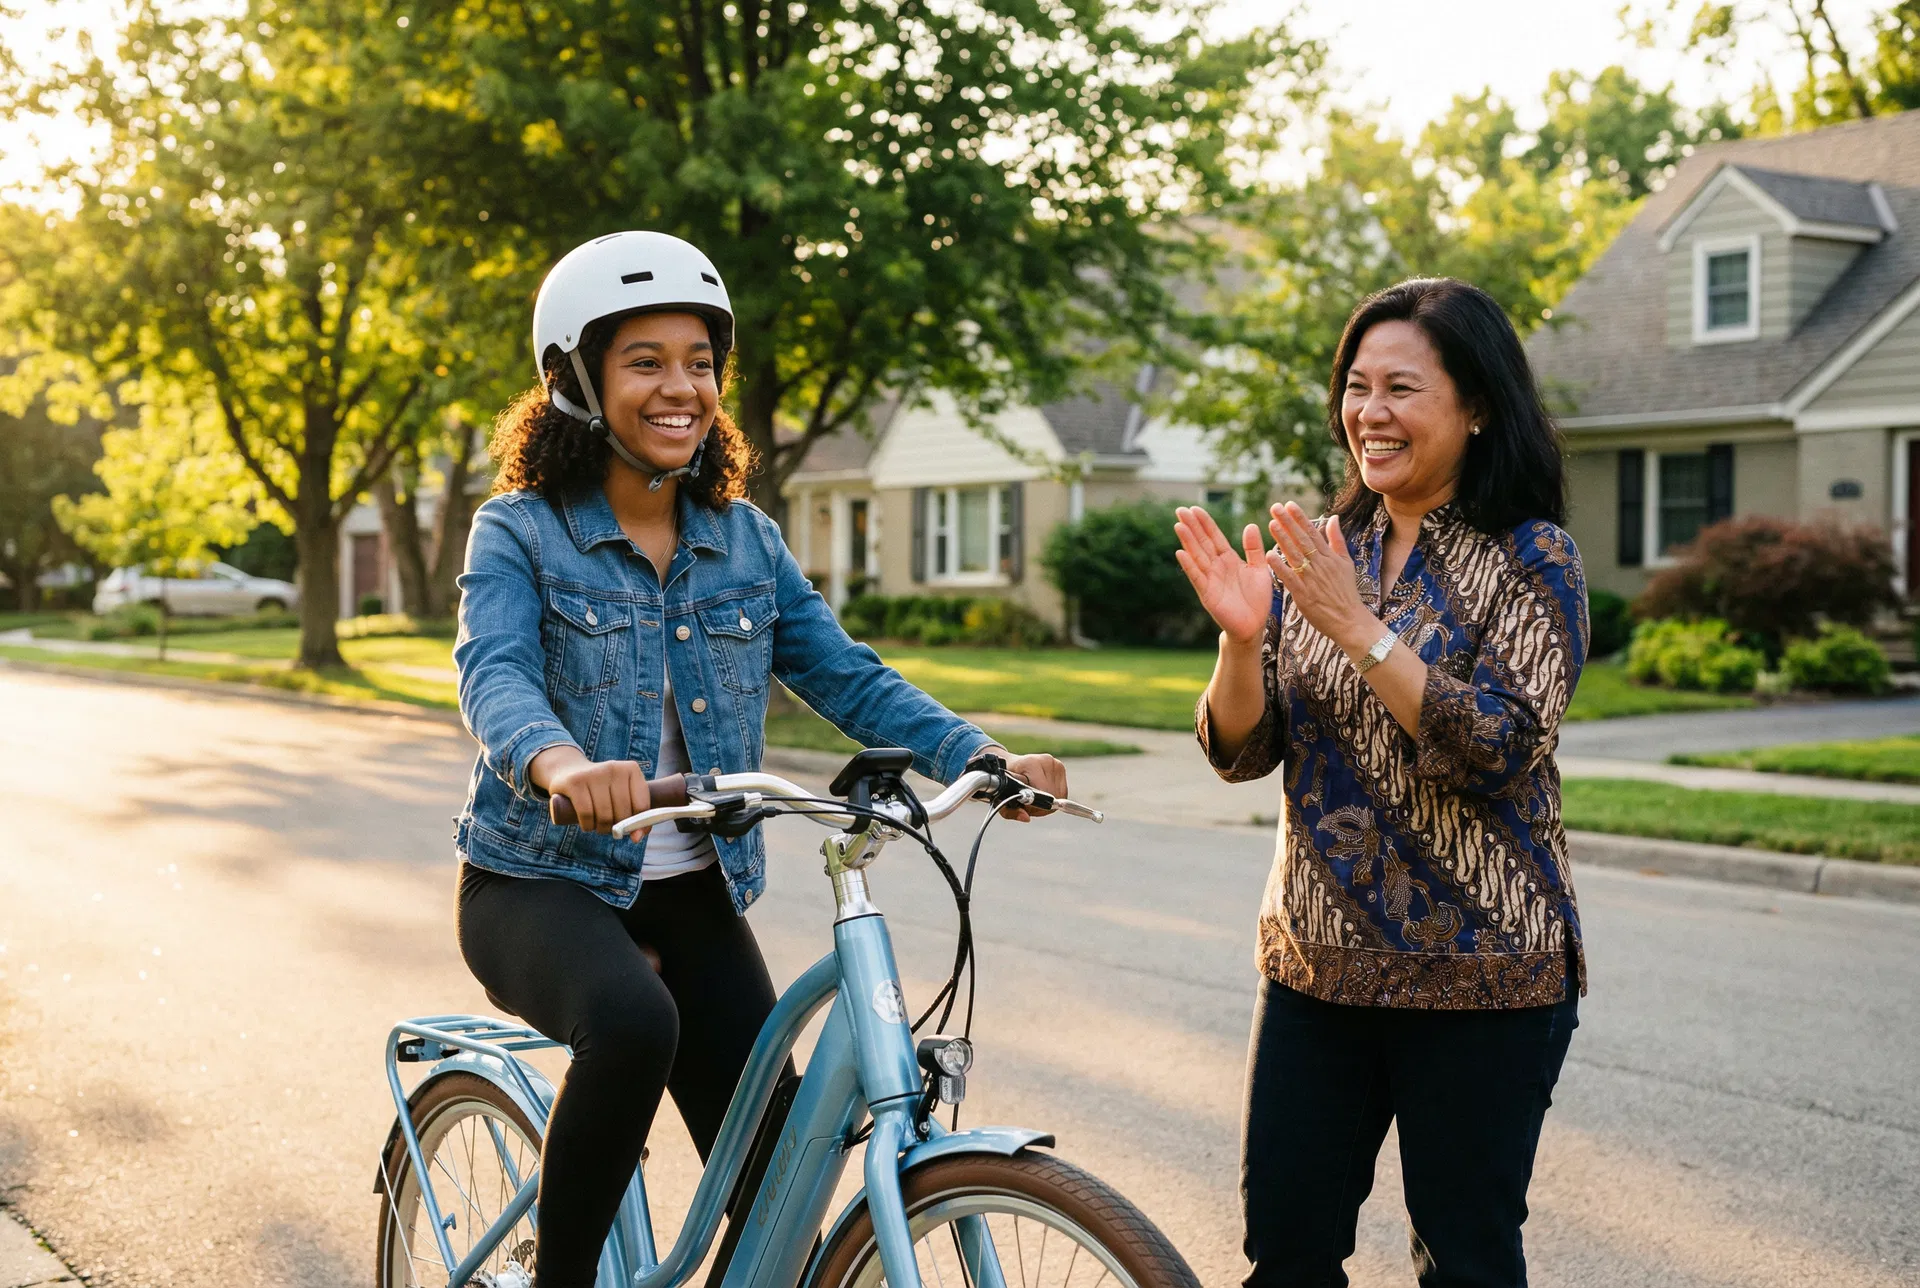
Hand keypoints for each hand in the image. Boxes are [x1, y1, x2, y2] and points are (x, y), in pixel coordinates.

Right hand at [531, 745, 650, 835]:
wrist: (568, 771)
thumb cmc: (601, 791)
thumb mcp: (622, 797)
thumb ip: (635, 819)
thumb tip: (636, 838)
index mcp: (631, 769)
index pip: (642, 806)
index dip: (637, 824)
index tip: (629, 830)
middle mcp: (614, 768)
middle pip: (623, 813)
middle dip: (617, 827)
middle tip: (610, 827)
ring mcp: (594, 773)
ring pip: (605, 816)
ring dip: (601, 829)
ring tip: (598, 826)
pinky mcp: (575, 782)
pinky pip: (587, 814)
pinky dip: (588, 826)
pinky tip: (587, 825)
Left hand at [984, 747, 1066, 821]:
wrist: (1007, 764)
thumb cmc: (1005, 781)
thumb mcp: (1001, 798)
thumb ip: (1011, 811)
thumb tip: (1026, 818)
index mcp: (1030, 764)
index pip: (1043, 793)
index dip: (1035, 806)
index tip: (1026, 805)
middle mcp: (1046, 761)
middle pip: (1053, 796)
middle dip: (1041, 805)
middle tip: (1029, 803)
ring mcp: (1055, 763)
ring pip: (1060, 795)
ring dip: (1048, 802)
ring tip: (1034, 796)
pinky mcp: (1060, 766)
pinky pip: (1062, 792)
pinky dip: (1053, 796)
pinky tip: (1042, 792)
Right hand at [1173, 506, 1273, 645]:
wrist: (1254, 625)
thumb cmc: (1257, 599)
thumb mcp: (1260, 569)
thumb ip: (1253, 549)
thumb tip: (1251, 525)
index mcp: (1229, 560)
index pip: (1215, 537)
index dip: (1205, 523)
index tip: (1195, 508)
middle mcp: (1217, 567)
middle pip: (1202, 543)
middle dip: (1192, 527)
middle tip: (1180, 509)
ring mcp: (1210, 580)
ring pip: (1197, 556)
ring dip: (1188, 541)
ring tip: (1178, 525)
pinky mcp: (1208, 594)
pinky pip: (1197, 577)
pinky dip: (1189, 565)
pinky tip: (1180, 553)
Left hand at [1265, 503, 1376, 653]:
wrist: (1350, 620)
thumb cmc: (1347, 592)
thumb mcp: (1346, 563)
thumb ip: (1337, 540)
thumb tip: (1333, 518)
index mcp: (1330, 557)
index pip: (1313, 533)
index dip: (1300, 518)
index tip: (1289, 504)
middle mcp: (1321, 565)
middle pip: (1302, 540)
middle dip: (1288, 523)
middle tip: (1275, 507)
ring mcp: (1312, 579)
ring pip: (1295, 555)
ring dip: (1283, 539)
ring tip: (1271, 524)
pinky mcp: (1304, 595)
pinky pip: (1290, 578)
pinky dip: (1280, 567)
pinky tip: (1269, 555)